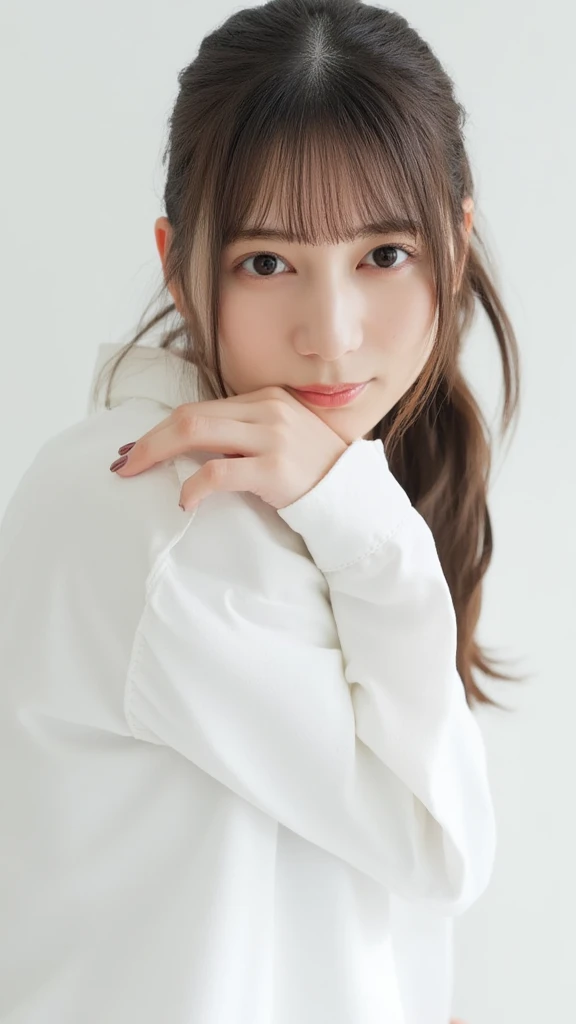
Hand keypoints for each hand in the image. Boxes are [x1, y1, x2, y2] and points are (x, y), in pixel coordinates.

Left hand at [110, 385, 348, 510]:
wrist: (354, 499)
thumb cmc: (314, 475)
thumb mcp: (281, 440)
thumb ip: (245, 435)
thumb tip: (193, 449)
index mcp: (267, 398)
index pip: (201, 407)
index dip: (162, 429)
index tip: (136, 449)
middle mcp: (267, 409)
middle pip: (190, 415)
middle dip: (149, 439)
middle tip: (123, 462)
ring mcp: (272, 436)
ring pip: (196, 431)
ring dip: (156, 452)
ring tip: (136, 472)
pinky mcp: (274, 468)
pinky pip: (219, 472)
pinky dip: (193, 486)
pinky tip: (184, 502)